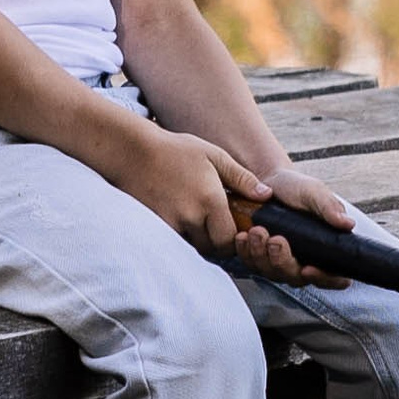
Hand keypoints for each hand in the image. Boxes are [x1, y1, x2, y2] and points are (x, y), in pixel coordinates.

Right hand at [119, 125, 268, 255]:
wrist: (132, 150)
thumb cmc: (175, 150)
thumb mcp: (214, 156)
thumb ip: (242, 178)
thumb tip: (266, 196)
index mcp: (210, 200)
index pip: (229, 240)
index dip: (233, 238)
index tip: (231, 227)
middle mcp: (190, 216)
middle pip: (212, 249)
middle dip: (217, 241)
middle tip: (215, 224)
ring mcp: (170, 224)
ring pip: (192, 247)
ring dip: (198, 239)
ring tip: (196, 217)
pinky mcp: (154, 226)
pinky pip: (174, 241)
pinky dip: (180, 235)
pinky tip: (179, 216)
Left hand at [221, 157, 356, 288]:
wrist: (268, 181)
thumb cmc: (296, 188)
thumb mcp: (314, 193)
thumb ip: (329, 208)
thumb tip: (347, 224)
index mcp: (325, 251)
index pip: (333, 278)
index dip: (325, 280)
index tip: (309, 268)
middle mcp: (303, 262)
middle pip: (296, 278)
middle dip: (282, 261)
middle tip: (275, 239)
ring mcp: (280, 262)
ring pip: (271, 273)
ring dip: (261, 255)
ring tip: (256, 231)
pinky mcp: (259, 258)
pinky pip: (251, 265)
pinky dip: (246, 252)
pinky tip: (242, 236)